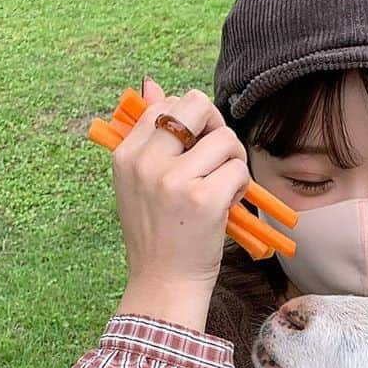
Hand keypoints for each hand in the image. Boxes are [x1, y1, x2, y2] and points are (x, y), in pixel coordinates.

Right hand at [112, 77, 250, 331]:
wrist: (165, 283)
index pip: (164, 104)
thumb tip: (152, 84)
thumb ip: (149, 136)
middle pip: (196, 105)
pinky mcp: (204, 200)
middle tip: (219, 157)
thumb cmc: (159, 235)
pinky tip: (227, 205)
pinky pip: (238, 169)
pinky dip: (240, 186)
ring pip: (225, 138)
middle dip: (216, 126)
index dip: (191, 122)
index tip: (194, 151)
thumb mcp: (140, 183)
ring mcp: (174, 180)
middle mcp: (146, 162)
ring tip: (222, 187)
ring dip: (233, 161)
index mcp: (127, 154)